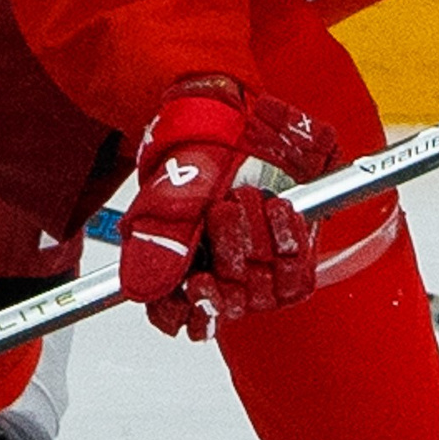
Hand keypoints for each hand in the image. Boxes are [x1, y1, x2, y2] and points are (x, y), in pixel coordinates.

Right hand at [117, 76, 340, 339]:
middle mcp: (211, 276)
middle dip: (226, 254)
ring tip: (245, 197)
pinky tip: (278, 208)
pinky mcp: (286, 261)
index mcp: (171, 268)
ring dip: (256, 241)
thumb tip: (142, 290)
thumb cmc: (195, 156)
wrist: (234, 122)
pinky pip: (296, 276)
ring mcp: (251, 272)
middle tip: (220, 211)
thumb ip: (157, 244)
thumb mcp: (168, 196)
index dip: (185, 311)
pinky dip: (289, 239)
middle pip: (223, 301)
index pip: (173, 317)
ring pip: (261, 290)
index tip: (196, 283)